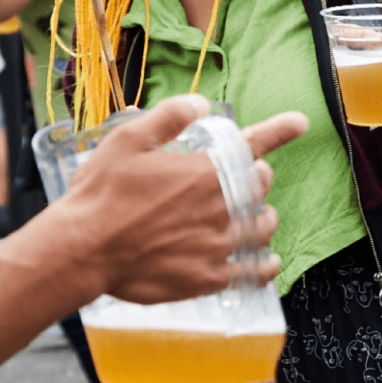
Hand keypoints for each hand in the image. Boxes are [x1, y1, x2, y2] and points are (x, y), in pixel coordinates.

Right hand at [60, 96, 302, 305]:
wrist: (81, 251)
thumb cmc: (99, 194)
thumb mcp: (127, 140)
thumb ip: (169, 117)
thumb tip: (200, 103)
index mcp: (202, 172)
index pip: (253, 145)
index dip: (280, 129)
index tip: (300, 122)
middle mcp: (217, 209)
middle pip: (259, 187)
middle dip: (256, 176)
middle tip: (242, 177)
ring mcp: (215, 246)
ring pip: (261, 228)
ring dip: (261, 216)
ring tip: (249, 216)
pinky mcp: (206, 278)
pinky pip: (251, 272)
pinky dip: (263, 264)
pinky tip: (264, 261)